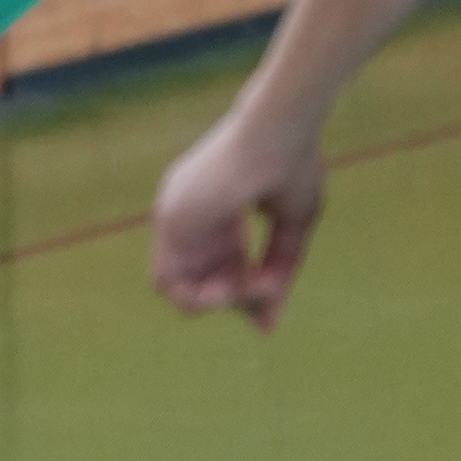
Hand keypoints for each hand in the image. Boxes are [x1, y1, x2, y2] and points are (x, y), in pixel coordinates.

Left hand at [150, 111, 325, 331]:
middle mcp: (188, 215)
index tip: (274, 295)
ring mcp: (174, 215)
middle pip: (199, 280)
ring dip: (214, 303)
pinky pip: (167, 280)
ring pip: (176, 287)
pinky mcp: (170, 218)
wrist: (280, 131)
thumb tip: (266, 329)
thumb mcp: (293, 230)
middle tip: (266, 290)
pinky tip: (233, 288)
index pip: (219, 267)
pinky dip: (199, 298)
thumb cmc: (292, 168)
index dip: (245, 292)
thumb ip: (278, 275)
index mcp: (216, 212)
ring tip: (248, 288)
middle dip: (235, 299)